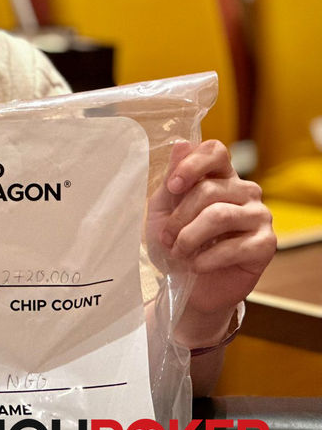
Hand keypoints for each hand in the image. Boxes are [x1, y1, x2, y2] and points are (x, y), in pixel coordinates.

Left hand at [150, 140, 274, 344]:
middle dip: (179, 217)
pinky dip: (206, 258)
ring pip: (219, 216)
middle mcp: (245, 191)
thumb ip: (173, 180)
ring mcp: (259, 216)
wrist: (189, 286)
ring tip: (179, 253)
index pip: (215, 151)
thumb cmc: (176, 243)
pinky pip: (234, 246)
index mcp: (221, 176)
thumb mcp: (164, 210)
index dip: (192, 165)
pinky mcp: (266, 244)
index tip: (172, 187)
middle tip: (166, 238)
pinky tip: (196, 266)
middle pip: (209, 189)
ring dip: (189, 238)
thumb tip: (181, 143)